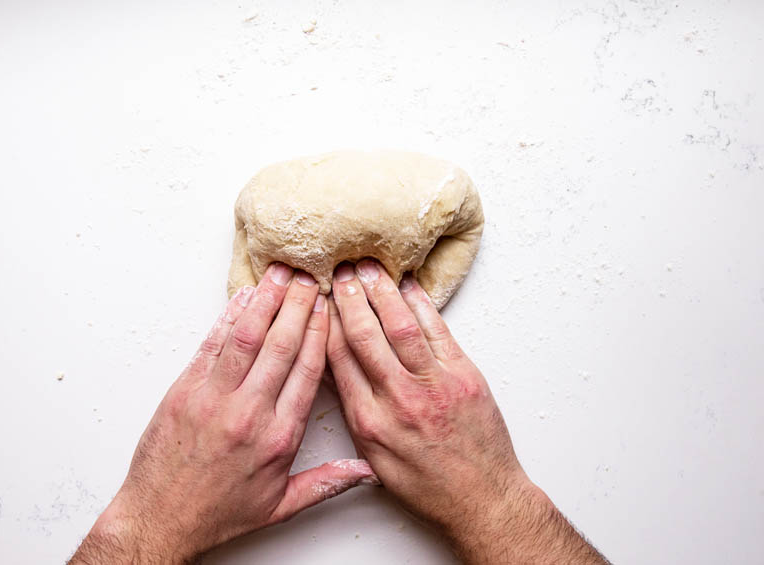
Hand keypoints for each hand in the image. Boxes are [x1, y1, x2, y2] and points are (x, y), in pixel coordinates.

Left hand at [71, 263, 377, 563]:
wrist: (160, 519)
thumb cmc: (219, 512)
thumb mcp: (281, 506)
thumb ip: (327, 483)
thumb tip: (366, 472)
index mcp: (279, 437)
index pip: (307, 371)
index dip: (319, 333)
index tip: (327, 309)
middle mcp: (249, 413)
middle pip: (281, 346)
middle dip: (297, 306)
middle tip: (308, 278)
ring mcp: (214, 399)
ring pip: (246, 337)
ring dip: (265, 301)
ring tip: (279, 274)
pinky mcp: (184, 391)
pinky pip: (211, 345)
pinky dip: (227, 317)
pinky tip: (241, 298)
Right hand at [327, 259, 606, 563]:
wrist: (483, 499)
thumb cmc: (428, 484)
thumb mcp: (375, 458)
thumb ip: (355, 411)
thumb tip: (335, 371)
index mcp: (370, 422)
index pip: (338, 359)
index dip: (326, 324)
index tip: (318, 301)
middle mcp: (399, 399)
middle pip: (366, 335)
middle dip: (349, 298)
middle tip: (339, 271)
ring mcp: (435, 384)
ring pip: (402, 325)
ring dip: (382, 291)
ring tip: (367, 266)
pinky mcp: (465, 375)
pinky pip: (439, 330)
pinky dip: (422, 303)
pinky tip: (408, 285)